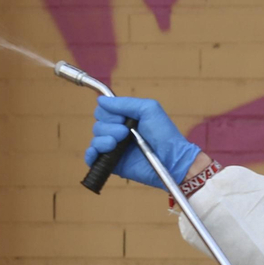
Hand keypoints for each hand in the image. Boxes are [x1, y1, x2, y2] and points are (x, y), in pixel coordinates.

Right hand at [85, 96, 199, 188]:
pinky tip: (100, 152)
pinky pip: (92, 158)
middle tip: (125, 132)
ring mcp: (114, 149)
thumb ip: (125, 103)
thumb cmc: (164, 134)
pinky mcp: (112, 164)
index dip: (110, 114)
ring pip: (95, 139)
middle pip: (97, 125)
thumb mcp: (148, 109)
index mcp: (125, 120)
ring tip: (118, 142)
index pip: (103, 111)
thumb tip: (101, 100)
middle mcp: (118, 133)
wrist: (171, 159)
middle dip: (109, 126)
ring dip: (104, 139)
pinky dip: (91, 154)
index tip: (123, 118)